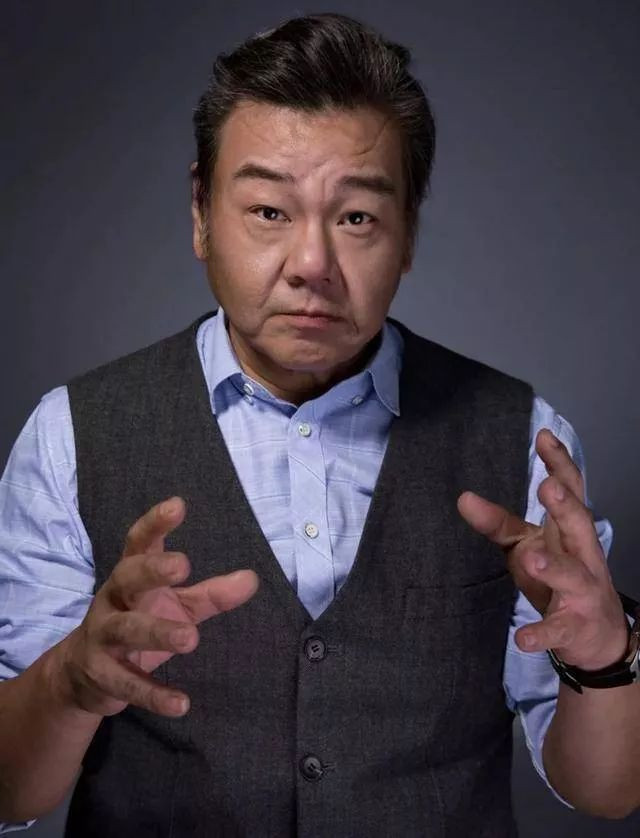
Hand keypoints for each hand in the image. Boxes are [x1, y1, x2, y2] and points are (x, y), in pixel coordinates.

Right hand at [56, 497, 258, 717]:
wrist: (83, 674)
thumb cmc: (138, 621)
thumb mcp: (176, 604)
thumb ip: (212, 593)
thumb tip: (252, 579)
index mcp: (130, 575)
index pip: (138, 543)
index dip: (155, 523)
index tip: (178, 505)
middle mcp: (113, 599)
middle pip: (127, 577)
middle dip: (151, 569)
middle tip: (182, 565)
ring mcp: (103, 636)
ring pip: (126, 629)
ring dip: (158, 633)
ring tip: (191, 639)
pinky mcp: (101, 674)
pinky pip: (127, 683)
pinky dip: (154, 694)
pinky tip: (181, 703)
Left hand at [457, 429, 628, 670]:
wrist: (595, 636)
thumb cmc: (559, 577)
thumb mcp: (527, 545)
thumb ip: (498, 522)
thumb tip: (462, 497)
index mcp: (569, 532)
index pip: (571, 490)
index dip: (559, 464)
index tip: (544, 436)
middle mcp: (583, 556)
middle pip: (580, 526)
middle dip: (566, 507)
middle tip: (548, 487)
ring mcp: (582, 592)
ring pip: (572, 575)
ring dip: (554, 566)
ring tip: (531, 557)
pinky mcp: (573, 627)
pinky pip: (558, 629)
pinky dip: (542, 634)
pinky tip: (523, 639)